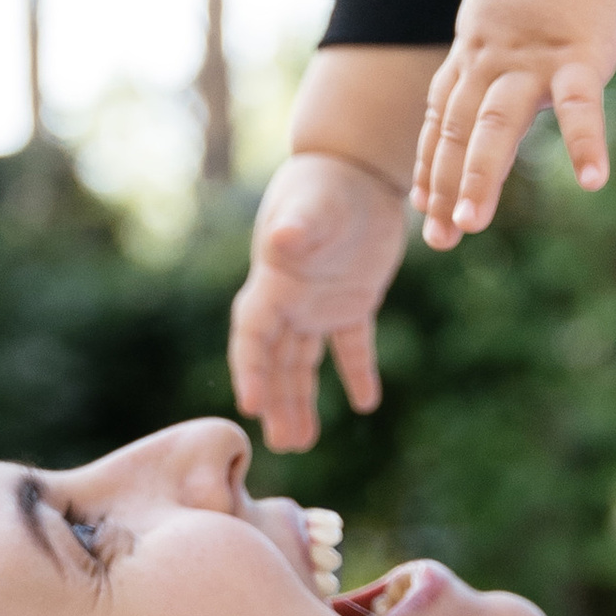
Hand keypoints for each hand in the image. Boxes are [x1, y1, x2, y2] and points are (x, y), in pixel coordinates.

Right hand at [229, 151, 408, 456]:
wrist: (357, 167)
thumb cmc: (326, 181)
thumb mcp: (312, 203)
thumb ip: (298, 225)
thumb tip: (282, 241)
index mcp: (273, 282)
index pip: (253, 335)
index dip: (250, 370)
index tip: (251, 406)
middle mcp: (290, 299)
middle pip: (275, 361)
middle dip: (276, 402)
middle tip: (281, 447)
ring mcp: (319, 303)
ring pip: (304, 361)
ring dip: (302, 400)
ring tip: (301, 442)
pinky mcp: (353, 300)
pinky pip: (352, 344)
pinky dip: (357, 371)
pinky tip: (365, 403)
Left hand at [413, 0, 615, 247]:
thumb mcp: (501, 8)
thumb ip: (495, 45)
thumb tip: (492, 71)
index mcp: (475, 53)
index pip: (442, 119)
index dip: (430, 165)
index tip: (421, 206)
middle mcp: (491, 61)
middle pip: (459, 131)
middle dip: (444, 187)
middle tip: (440, 240)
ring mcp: (532, 59)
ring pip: (496, 124)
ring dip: (479, 176)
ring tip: (470, 223)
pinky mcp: (579, 54)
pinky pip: (582, 106)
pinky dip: (587, 143)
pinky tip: (595, 182)